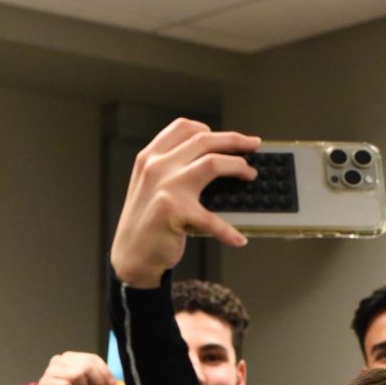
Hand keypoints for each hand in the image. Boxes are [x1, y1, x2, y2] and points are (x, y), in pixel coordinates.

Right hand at [37, 351, 115, 384]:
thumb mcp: (88, 384)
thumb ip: (99, 379)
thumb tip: (113, 383)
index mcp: (70, 357)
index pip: (92, 358)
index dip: (105, 371)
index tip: (112, 383)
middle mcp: (59, 360)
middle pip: (86, 366)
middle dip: (97, 381)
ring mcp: (50, 370)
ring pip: (76, 375)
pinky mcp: (44, 382)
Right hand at [110, 119, 260, 288]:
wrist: (131, 256)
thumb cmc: (146, 223)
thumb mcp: (149, 185)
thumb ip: (170, 168)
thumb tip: (212, 160)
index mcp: (150, 157)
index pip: (184, 128)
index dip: (212, 130)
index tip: (231, 138)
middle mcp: (157, 166)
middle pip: (203, 140)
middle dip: (234, 140)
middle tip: (253, 146)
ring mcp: (166, 187)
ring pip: (212, 163)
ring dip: (238, 167)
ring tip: (250, 176)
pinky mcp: (176, 212)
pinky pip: (212, 219)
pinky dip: (228, 232)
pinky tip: (238, 239)